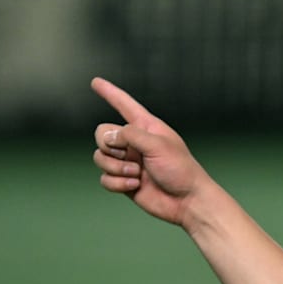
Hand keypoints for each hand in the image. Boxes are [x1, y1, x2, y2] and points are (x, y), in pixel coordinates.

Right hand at [91, 77, 211, 227]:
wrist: (187, 201)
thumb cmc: (181, 170)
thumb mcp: (157, 145)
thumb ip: (130, 134)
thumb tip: (108, 137)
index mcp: (147, 127)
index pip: (124, 105)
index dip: (110, 93)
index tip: (96, 82)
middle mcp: (135, 142)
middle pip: (102, 133)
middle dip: (109, 145)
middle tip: (128, 155)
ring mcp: (128, 162)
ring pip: (100, 157)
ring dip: (115, 167)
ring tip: (137, 173)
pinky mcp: (124, 181)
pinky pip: (104, 178)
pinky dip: (117, 183)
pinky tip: (135, 186)